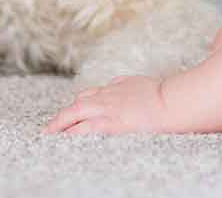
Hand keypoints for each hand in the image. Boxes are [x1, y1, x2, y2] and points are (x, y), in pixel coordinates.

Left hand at [42, 76, 171, 134]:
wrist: (171, 101)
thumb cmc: (161, 94)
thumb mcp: (137, 83)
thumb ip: (123, 85)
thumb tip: (114, 84)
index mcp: (114, 88)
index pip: (89, 95)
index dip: (76, 106)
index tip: (69, 113)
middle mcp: (107, 96)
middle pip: (77, 104)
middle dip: (61, 117)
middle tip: (49, 128)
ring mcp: (107, 108)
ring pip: (76, 113)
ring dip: (62, 123)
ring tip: (51, 134)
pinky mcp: (111, 122)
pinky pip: (86, 127)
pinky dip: (74, 132)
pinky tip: (67, 139)